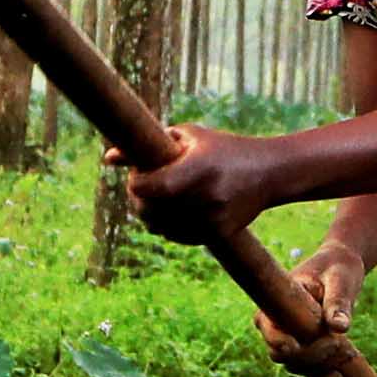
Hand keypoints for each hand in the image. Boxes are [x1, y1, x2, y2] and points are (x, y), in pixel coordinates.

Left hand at [126, 127, 273, 244]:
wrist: (268, 173)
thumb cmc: (223, 149)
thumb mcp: (189, 138)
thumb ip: (148, 146)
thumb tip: (107, 159)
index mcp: (199, 167)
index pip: (151, 187)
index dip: (136, 184)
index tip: (137, 177)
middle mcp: (207, 195)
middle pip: (152, 210)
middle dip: (139, 200)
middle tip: (143, 187)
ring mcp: (214, 219)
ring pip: (162, 228)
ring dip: (151, 215)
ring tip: (156, 199)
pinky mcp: (220, 235)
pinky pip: (179, 237)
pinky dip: (169, 228)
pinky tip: (172, 213)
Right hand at [257, 241, 367, 360]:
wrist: (340, 269)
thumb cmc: (337, 268)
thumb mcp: (340, 280)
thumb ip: (338, 303)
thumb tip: (341, 328)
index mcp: (276, 302)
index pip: (268, 329)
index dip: (279, 343)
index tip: (297, 346)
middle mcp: (276, 324)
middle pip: (283, 354)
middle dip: (311, 357)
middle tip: (341, 345)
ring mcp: (288, 338)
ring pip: (296, 366)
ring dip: (322, 367)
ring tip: (349, 353)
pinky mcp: (303, 348)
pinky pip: (307, 369)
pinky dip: (322, 376)